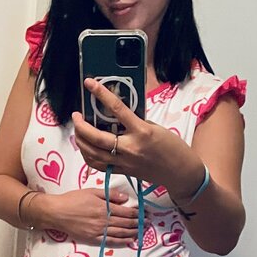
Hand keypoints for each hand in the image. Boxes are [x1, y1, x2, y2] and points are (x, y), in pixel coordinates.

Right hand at [44, 188, 139, 244]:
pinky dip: (121, 241)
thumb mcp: (91, 191)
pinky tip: (129, 240)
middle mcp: (103, 220)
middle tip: (148, 223)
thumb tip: (124, 199)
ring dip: (133, 232)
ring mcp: (98, 231)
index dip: (137, 212)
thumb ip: (109, 195)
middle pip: (125, 223)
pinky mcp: (93, 238)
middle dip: (138, 223)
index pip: (126, 211)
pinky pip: (110, 241)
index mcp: (104, 207)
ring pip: (120, 233)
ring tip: (142, 232)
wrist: (57, 212)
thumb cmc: (72, 199)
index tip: (146, 212)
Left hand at [71, 77, 189, 188]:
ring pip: (93, 154)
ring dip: (81, 142)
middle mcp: (130, 148)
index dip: (101, 94)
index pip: (117, 109)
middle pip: (97, 138)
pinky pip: (100, 165)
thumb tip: (117, 115)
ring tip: (78, 131)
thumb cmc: (173, 148)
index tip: (90, 84)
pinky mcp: (123, 172)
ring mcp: (125, 162)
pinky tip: (86, 148)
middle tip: (76, 116)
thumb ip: (136, 122)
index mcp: (142, 132)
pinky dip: (89, 156)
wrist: (180, 173)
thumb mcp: (156, 128)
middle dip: (81, 126)